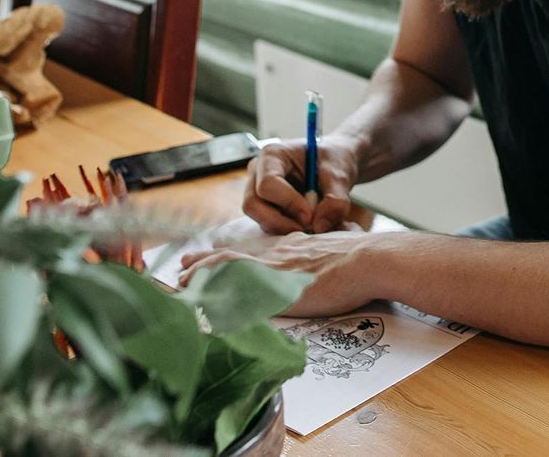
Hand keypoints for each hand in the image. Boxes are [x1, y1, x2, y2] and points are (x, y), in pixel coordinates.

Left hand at [180, 231, 389, 316]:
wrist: (368, 260)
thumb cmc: (363, 259)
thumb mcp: (337, 253)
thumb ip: (324, 258)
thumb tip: (326, 267)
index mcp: (294, 248)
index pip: (256, 249)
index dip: (232, 252)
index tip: (214, 253)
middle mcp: (279, 256)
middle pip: (235, 256)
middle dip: (206, 263)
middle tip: (183, 267)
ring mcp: (275, 271)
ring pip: (228, 269)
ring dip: (202, 276)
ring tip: (180, 283)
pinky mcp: (273, 289)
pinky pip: (233, 291)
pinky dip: (213, 295)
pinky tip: (198, 301)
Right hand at [242, 133, 359, 233]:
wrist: (335, 165)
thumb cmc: (334, 161)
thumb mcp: (341, 176)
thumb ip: (335, 200)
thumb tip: (318, 227)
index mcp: (273, 155)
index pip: (267, 184)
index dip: (288, 203)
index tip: (310, 215)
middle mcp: (258, 172)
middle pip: (253, 205)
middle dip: (280, 222)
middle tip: (308, 228)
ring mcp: (257, 191)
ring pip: (259, 219)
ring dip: (286, 228)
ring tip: (313, 225)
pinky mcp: (264, 207)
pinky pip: (268, 225)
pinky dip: (288, 230)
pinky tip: (308, 225)